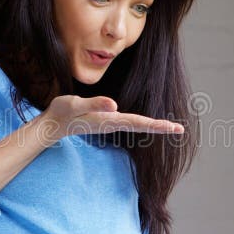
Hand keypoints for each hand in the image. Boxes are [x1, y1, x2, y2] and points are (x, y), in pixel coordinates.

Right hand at [39, 95, 184, 141]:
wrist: (53, 123)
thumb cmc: (63, 112)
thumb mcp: (75, 104)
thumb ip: (94, 104)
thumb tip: (115, 105)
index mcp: (109, 120)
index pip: (138, 122)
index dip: (156, 125)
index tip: (173, 128)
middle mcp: (112, 124)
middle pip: (141, 125)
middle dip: (160, 127)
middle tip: (180, 130)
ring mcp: (110, 123)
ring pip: (136, 124)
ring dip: (153, 126)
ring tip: (171, 127)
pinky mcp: (106, 120)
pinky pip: (129, 122)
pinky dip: (142, 122)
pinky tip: (148, 122)